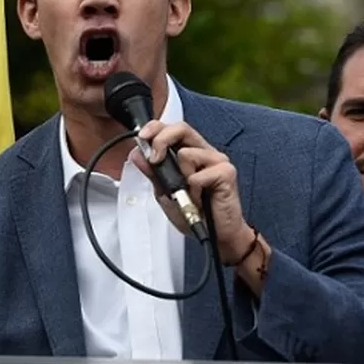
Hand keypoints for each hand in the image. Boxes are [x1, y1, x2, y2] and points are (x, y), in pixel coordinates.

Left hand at [128, 120, 253, 263]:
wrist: (216, 236)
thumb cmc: (195, 213)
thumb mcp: (165, 193)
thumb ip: (153, 173)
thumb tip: (137, 154)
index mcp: (191, 153)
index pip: (173, 129)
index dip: (156, 128)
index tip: (143, 137)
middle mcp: (205, 152)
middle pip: (182, 129)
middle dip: (162, 140)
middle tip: (155, 160)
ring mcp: (217, 160)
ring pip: (186, 154)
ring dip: (181, 179)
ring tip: (189, 194)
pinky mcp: (226, 172)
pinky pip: (197, 176)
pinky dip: (193, 192)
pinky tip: (199, 200)